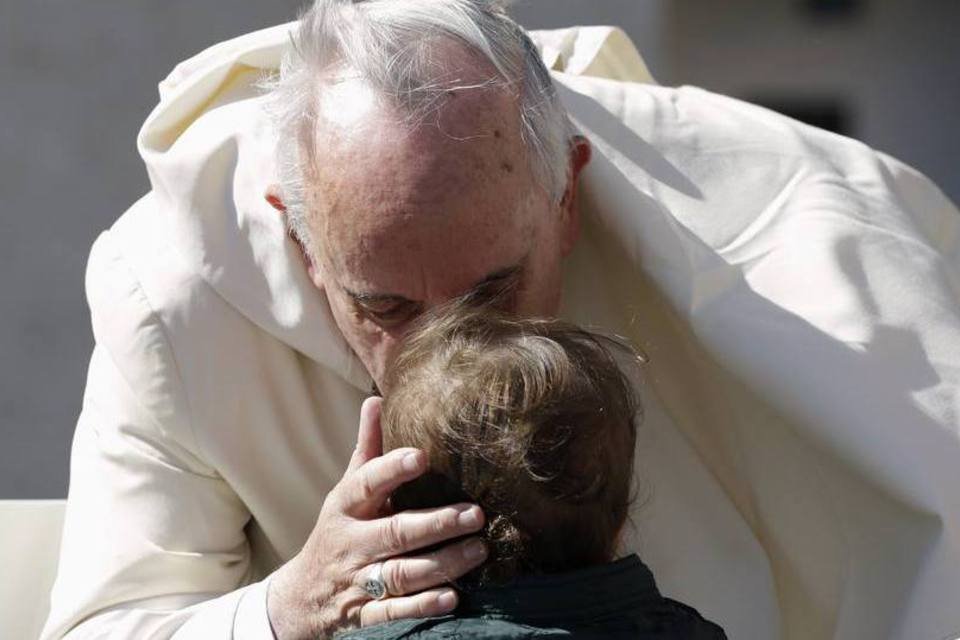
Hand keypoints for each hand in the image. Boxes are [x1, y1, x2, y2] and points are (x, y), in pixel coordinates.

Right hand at [267, 396, 486, 638]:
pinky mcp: (364, 616)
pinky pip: (395, 612)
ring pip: (401, 574)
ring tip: (478, 550)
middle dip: (437, 524)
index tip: (422, 456)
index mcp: (346, 506)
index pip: (366, 483)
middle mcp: (351, 542)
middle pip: (395, 532)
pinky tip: (453, 597)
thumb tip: (376, 399)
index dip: (392, 469)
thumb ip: (366, 450)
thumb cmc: (338, 531)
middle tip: (477, 514)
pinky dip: (423, 606)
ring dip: (443, 564)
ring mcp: (357, 581)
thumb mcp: (346, 491)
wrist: (300, 598)